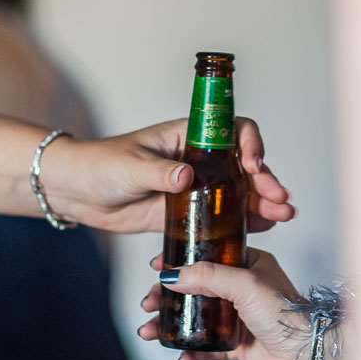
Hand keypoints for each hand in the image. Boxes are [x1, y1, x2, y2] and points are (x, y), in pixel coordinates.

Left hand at [42, 118, 294, 233]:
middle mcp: (198, 160)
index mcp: (187, 136)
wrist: (77, 192)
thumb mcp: (130, 166)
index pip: (231, 130)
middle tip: (279, 198)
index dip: (249, 144)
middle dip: (265, 180)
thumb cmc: (100, 166)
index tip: (252, 164)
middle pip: (242, 165)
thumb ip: (159, 172)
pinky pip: (220, 217)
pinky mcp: (187, 213)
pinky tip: (263, 229)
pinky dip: (243, 222)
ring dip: (262, 202)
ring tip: (283, 215)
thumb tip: (186, 176)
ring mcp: (195, 187)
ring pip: (237, 192)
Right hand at [138, 248, 312, 359]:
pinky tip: (182, 359)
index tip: (156, 268)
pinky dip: (192, 353)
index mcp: (247, 264)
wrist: (310, 353)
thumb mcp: (245, 284)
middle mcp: (241, 289)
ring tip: (149, 333)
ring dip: (171, 326)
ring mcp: (238, 317)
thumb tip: (172, 275)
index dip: (179, 262)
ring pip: (195, 319)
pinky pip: (208, 348)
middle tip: (148, 304)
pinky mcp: (238, 344)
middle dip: (166, 298)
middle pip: (194, 289)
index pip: (206, 256)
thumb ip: (208, 275)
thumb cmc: (287, 313)